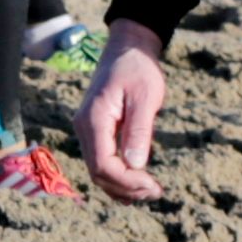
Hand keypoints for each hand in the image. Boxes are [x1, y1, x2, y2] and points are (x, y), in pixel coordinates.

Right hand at [82, 24, 171, 203]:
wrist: (127, 49)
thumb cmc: (138, 70)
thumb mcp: (145, 97)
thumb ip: (139, 131)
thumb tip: (136, 166)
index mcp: (94, 119)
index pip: (102, 164)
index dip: (126, 181)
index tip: (153, 185)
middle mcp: (84, 128)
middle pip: (98, 173)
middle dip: (126, 188)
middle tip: (156, 191)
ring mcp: (87, 130)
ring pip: (97, 172)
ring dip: (121, 187)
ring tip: (150, 191)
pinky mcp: (95, 132)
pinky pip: (101, 162)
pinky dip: (117, 178)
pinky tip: (136, 185)